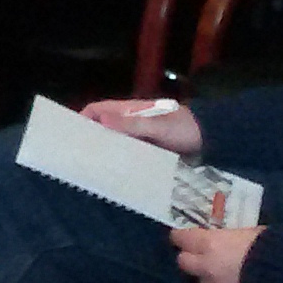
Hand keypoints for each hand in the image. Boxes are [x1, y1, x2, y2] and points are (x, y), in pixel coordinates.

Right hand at [82, 98, 203, 156]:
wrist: (212, 139)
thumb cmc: (184, 128)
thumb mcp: (158, 126)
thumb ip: (132, 124)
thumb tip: (100, 120)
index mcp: (128, 110)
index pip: (96, 110)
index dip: (81, 118)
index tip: (71, 135)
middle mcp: (130, 122)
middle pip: (102, 127)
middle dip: (90, 138)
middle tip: (78, 156)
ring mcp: (139, 136)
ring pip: (115, 141)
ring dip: (105, 151)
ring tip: (93, 168)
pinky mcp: (148, 149)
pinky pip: (128, 153)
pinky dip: (120, 160)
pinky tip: (116, 173)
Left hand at [172, 225, 260, 282]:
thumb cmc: (274, 248)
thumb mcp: (253, 233)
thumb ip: (235, 236)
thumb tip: (232, 237)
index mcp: (210, 244)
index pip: (181, 238)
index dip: (181, 237)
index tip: (183, 235)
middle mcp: (207, 267)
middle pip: (184, 262)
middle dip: (190, 258)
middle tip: (199, 255)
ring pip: (203, 282)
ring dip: (208, 277)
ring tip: (222, 273)